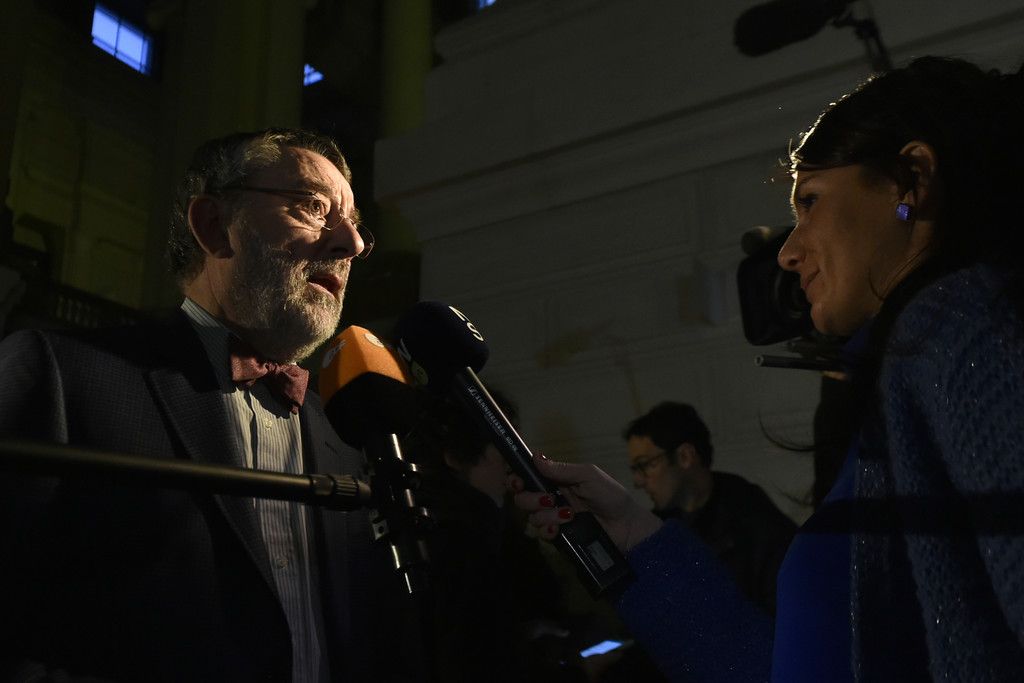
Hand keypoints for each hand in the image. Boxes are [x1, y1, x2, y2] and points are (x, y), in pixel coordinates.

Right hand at [511, 456, 662, 551]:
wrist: (626, 526)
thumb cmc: (611, 496)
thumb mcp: (589, 476)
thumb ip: (562, 469)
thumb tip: (535, 456)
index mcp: (556, 480)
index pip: (528, 476)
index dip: (516, 477)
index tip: (517, 480)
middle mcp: (550, 498)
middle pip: (522, 497)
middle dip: (530, 498)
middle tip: (548, 499)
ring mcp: (553, 518)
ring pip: (531, 516)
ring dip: (546, 515)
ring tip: (568, 515)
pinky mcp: (559, 537)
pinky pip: (541, 534)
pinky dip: (548, 530)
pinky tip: (560, 529)